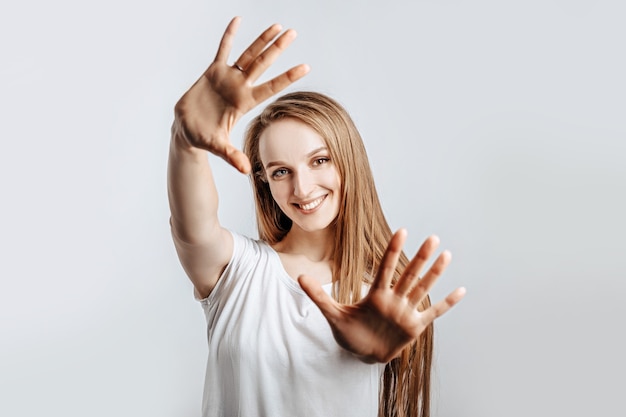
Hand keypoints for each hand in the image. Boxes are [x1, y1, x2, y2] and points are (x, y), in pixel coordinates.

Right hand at [172, 16, 309, 172]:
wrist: (187, 130)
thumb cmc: (204, 138)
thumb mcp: (218, 147)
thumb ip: (232, 156)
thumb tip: (245, 170)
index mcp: (244, 102)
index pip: (271, 87)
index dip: (287, 77)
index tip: (306, 67)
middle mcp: (240, 87)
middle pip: (263, 64)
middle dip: (278, 49)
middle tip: (293, 33)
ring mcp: (227, 77)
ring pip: (248, 54)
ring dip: (262, 40)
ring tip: (277, 26)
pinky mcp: (212, 72)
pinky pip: (222, 49)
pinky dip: (229, 35)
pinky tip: (237, 20)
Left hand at [298, 229, 465, 362]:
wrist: (361, 354)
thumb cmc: (349, 333)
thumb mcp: (332, 314)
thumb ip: (318, 295)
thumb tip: (300, 276)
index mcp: (376, 294)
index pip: (386, 268)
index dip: (393, 250)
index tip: (402, 231)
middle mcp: (394, 299)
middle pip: (408, 274)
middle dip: (420, 257)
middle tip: (432, 237)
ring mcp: (405, 311)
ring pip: (422, 288)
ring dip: (434, 273)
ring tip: (446, 255)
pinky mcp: (414, 326)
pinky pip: (433, 313)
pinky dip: (447, 303)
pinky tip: (461, 290)